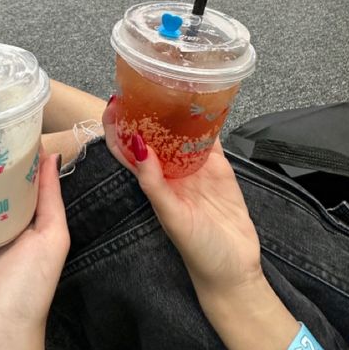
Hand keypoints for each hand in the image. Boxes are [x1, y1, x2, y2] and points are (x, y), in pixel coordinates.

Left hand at [103, 99, 261, 299]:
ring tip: (170, 82)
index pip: (127, 149)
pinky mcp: (219, 168)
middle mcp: (169, 172)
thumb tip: (138, 146)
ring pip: (180, 131)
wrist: (235, 270)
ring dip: (174, 111)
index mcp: (151, 183)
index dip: (117, 127)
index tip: (114, 102)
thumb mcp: (173, 217)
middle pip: (152, 133)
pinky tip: (205, 100)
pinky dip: (207, 120)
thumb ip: (154, 184)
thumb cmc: (199, 251)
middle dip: (145, 110)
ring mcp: (194, 168)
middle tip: (144, 79)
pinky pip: (209, 138)